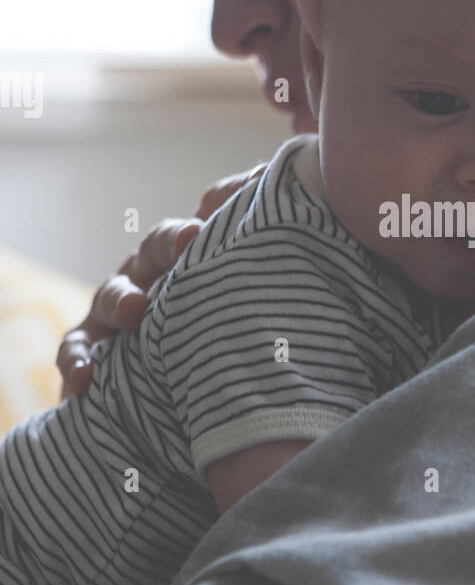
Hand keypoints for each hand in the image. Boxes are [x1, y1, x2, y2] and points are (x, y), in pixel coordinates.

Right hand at [56, 163, 267, 396]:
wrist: (198, 393)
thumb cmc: (236, 328)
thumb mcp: (261, 289)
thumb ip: (271, 242)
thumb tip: (287, 191)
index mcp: (194, 254)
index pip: (203, 220)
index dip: (220, 206)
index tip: (237, 205)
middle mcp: (155, 273)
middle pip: (158, 247)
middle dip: (172, 242)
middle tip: (192, 240)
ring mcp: (119, 309)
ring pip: (112, 293)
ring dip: (120, 297)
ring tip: (133, 309)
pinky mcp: (93, 349)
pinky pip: (78, 350)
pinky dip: (77, 361)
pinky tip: (84, 378)